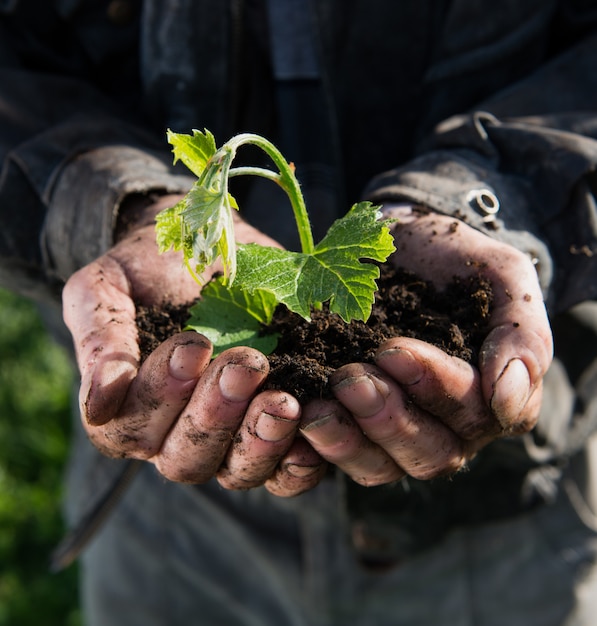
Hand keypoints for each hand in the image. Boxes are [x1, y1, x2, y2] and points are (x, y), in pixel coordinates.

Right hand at [63, 194, 325, 495]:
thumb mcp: (108, 286)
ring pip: (237, 473)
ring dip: (261, 443)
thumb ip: (100, 336)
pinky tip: (314, 433)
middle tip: (247, 363)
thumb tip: (100, 400)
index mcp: (131, 408)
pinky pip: (287, 472)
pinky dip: (300, 463)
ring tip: (283, 403)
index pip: (131, 428)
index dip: (160, 395)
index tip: (194, 344)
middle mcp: (178, 434)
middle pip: (187, 459)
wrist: (207, 243)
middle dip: (215, 415)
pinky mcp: (276, 429)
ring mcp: (231, 437)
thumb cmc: (149, 267)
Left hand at [299, 210, 552, 485]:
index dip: (435, 389)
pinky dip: (315, 446)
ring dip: (348, 442)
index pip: (472, 414)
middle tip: (350, 378)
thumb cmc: (454, 261)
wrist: (397, 245)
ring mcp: (394, 429)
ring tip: (316, 407)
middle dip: (388, 419)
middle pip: (428, 454)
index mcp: (487, 397)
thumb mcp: (502, 278)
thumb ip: (522, 335)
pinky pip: (335, 456)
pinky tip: (294, 420)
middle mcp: (445, 426)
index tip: (393, 348)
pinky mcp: (350, 423)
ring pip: (380, 466)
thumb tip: (506, 406)